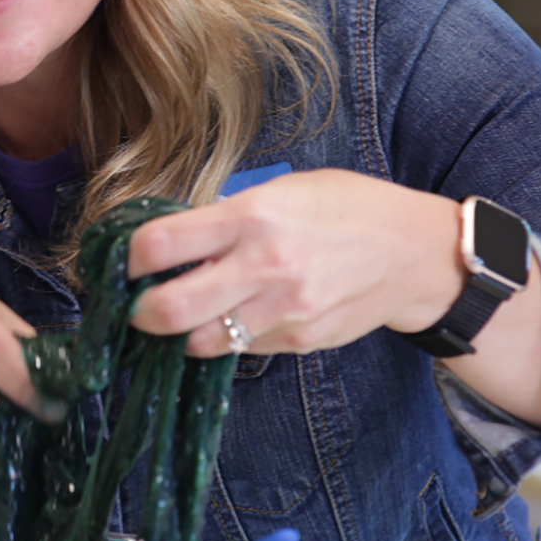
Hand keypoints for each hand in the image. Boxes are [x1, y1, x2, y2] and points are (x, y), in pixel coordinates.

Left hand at [125, 169, 463, 356]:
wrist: (414, 253)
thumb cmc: (345, 209)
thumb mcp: (283, 191)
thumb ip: (226, 215)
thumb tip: (174, 238)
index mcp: (252, 217)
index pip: (160, 244)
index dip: (129, 258)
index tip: (125, 262)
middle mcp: (264, 266)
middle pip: (169, 310)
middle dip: (139, 313)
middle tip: (136, 306)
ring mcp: (284, 311)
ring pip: (200, 342)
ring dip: (181, 333)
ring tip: (184, 314)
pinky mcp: (300, 341)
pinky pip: (242, 350)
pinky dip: (227, 339)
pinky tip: (233, 318)